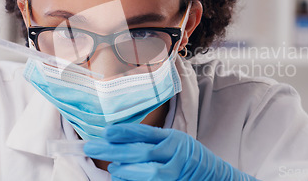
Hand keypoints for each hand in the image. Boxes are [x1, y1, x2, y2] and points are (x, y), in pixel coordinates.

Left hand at [84, 124, 258, 180]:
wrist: (216, 177)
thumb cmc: (189, 159)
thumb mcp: (174, 143)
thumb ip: (151, 141)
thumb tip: (115, 139)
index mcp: (174, 138)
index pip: (146, 132)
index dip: (125, 131)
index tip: (105, 131)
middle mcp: (176, 152)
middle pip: (142, 151)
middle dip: (114, 149)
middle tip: (91, 147)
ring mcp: (177, 170)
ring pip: (148, 171)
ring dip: (125, 169)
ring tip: (112, 167)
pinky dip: (134, 180)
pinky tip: (122, 177)